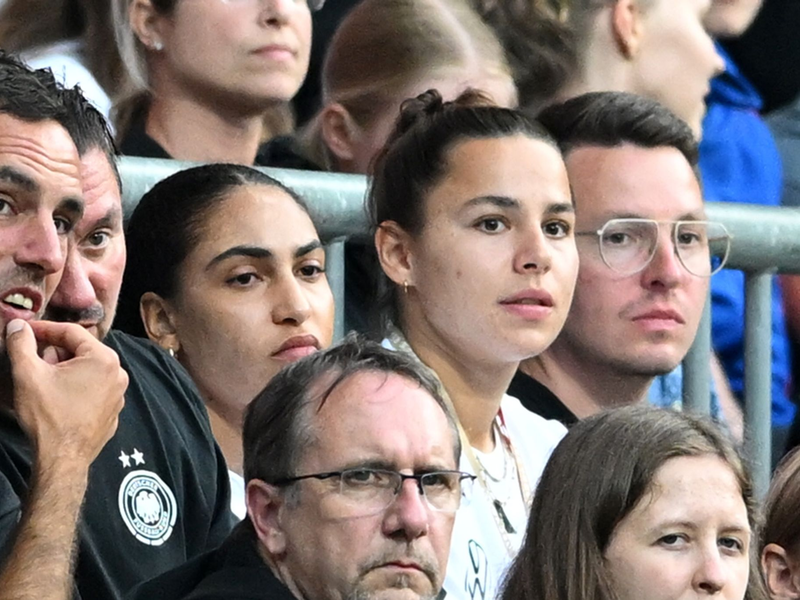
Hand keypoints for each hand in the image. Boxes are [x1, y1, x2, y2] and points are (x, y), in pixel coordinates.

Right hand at [5, 319, 127, 468]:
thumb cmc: (48, 415)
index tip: (24, 332)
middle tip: (34, 365)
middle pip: (81, 351)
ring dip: (65, 371)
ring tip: (45, 385)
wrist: (63, 459)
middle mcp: (119, 373)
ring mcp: (119, 394)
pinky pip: (93, 390)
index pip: (71, 332)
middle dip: (55, 354)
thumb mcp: (28, 375)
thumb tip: (18, 325)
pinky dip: (76, 389)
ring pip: (87, 371)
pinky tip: (59, 400)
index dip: (44, 329)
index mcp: (103, 358)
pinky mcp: (113, 411)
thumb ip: (21, 345)